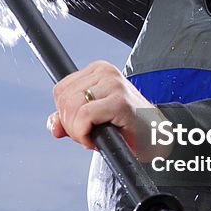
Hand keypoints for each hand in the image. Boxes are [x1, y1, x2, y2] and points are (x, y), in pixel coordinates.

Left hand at [48, 60, 168, 161]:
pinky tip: (97, 139)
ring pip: (71, 107)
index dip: (65, 114)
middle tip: (91, 134)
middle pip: (63, 99)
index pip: (60, 90)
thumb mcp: (94, 119)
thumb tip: (53, 125)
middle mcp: (106, 72)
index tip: (83, 126)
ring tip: (96, 135)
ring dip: (78, 131)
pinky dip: (83, 134)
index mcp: (98, 70)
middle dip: (71, 125)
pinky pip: (84, 116)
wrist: (157, 137)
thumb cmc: (128, 127)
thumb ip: (70, 119)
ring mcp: (114, 85)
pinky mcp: (120, 102)